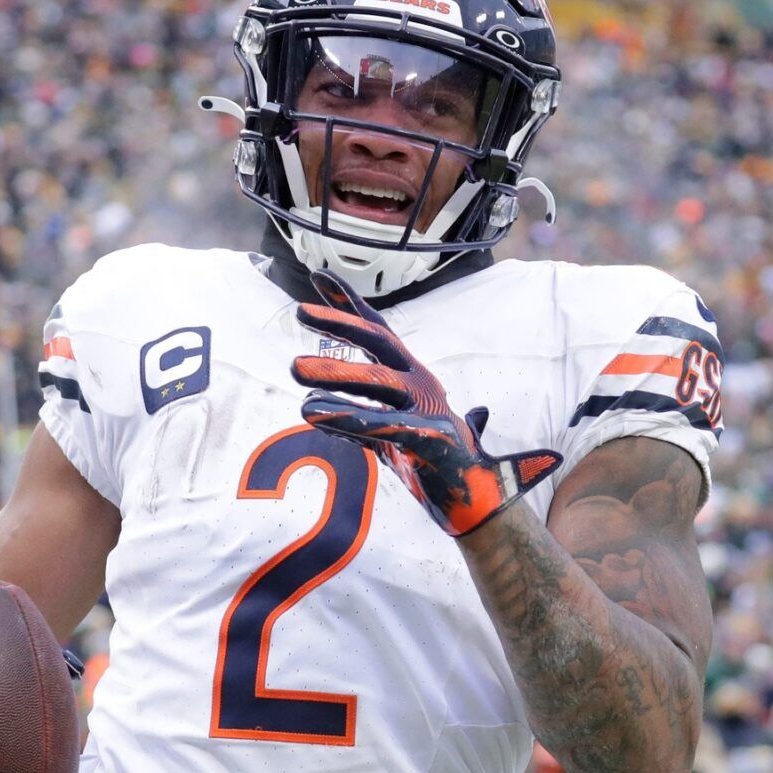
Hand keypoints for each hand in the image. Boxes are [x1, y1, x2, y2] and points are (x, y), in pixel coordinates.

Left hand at [290, 270, 560, 535]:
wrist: (477, 497)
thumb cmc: (433, 456)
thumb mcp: (393, 423)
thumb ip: (362, 406)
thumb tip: (322, 400)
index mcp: (412, 374)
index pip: (378, 330)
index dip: (348, 302)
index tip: (317, 275)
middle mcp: (420, 382)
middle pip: (379, 342)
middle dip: (341, 323)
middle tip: (299, 311)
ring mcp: (427, 409)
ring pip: (377, 381)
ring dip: (335, 373)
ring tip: (295, 367)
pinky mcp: (428, 440)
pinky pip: (382, 426)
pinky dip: (347, 417)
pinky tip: (313, 412)